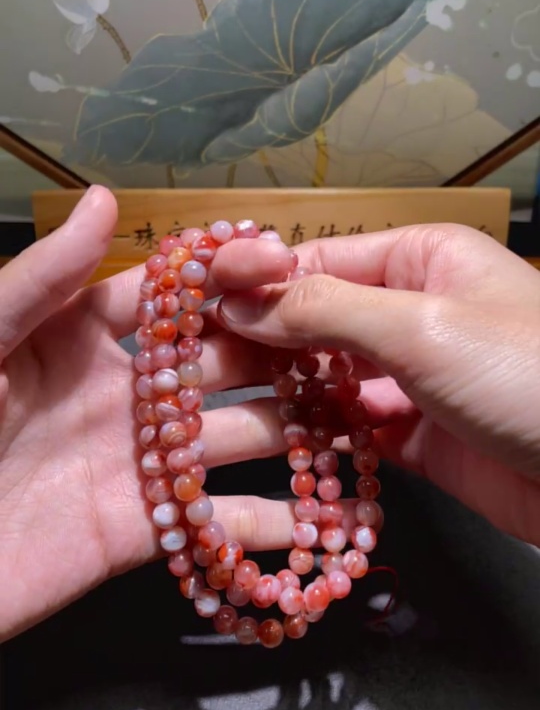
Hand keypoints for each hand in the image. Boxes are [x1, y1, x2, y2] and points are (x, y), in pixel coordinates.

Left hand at [0, 187, 303, 640]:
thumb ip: (41, 279)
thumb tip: (104, 196)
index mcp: (82, 338)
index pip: (171, 297)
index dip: (224, 276)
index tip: (283, 261)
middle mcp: (124, 394)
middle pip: (222, 362)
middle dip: (281, 350)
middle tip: (346, 343)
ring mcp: (139, 463)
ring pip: (236, 437)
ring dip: (296, 430)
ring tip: (361, 421)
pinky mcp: (142, 532)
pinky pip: (214, 524)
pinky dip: (268, 529)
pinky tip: (322, 527)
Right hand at [218, 224, 539, 545]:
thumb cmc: (526, 371)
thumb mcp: (419, 325)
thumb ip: (324, 310)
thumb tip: (237, 298)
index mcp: (415, 259)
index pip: (313, 262)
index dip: (250, 286)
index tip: (188, 312)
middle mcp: (409, 311)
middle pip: (313, 323)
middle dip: (255, 345)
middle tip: (187, 373)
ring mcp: (412, 377)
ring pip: (325, 380)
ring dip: (278, 395)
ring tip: (211, 414)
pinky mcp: (416, 438)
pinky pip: (351, 432)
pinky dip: (316, 440)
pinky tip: (276, 449)